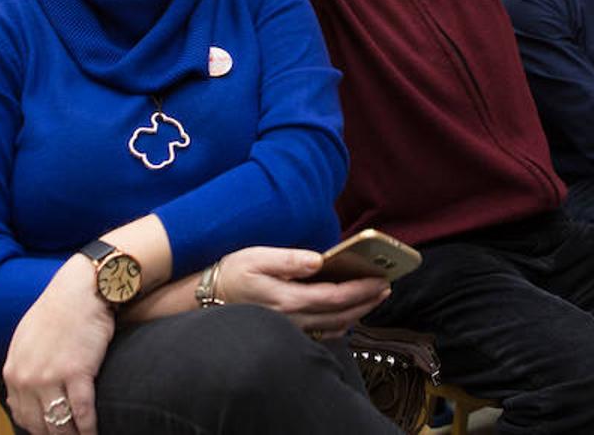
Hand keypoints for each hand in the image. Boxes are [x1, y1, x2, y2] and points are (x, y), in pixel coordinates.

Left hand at [3, 258, 113, 434]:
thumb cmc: (59, 310)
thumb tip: (20, 394)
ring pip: (59, 423)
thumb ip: (22, 367)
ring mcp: (51, 376)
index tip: (51, 430)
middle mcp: (28, 377)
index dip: (38, 428)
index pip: (21, 414)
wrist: (81, 289)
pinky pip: (81, 412)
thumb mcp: (27, 338)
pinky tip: (94, 432)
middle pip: (39, 424)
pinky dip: (88, 428)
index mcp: (14, 370)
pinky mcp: (78, 373)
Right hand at [218, 246, 389, 337]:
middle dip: (366, 302)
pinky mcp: (288, 332)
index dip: (361, 290)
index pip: (335, 297)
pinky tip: (347, 315)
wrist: (207, 298)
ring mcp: (291, 329)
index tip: (381, 281)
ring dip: (357, 314)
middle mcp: (293, 319)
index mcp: (288, 299)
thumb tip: (319, 260)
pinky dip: (340, 325)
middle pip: (340, 315)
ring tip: (373, 299)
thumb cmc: (233, 273)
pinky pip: (321, 334)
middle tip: (386, 289)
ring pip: (333, 328)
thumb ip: (290, 259)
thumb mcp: (257, 257)